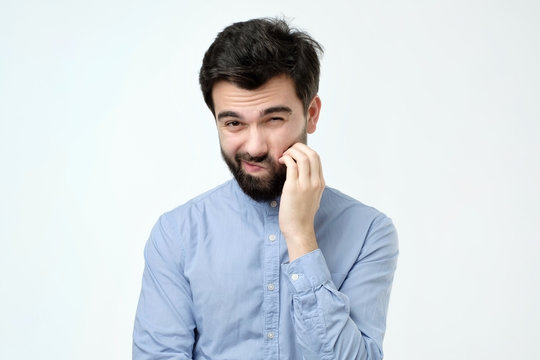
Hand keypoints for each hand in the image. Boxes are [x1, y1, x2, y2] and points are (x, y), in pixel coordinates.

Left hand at [278, 143, 324, 261]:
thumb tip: (301, 172)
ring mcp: (305, 185)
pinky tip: (280, 161)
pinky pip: (292, 166)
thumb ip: (310, 184)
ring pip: (302, 157)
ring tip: (283, 155)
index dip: (305, 150)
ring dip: (291, 151)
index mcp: (320, 183)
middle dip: (299, 147)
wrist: (299, 229)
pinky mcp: (293, 188)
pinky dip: (286, 158)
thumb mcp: (312, 197)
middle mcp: (315, 182)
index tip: (294, 152)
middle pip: (312, 154)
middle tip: (288, 150)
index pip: (317, 158)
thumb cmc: (302, 215)